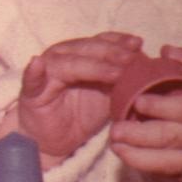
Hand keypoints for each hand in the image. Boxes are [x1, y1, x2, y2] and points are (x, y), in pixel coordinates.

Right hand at [13, 32, 141, 160]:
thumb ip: (123, 79)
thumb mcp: (109, 96)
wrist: (55, 141)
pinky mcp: (31, 92)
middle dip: (112, 53)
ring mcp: (46, 72)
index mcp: (82, 53)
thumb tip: (150, 66)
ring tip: (113, 72)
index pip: (102, 41)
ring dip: (92, 65)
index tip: (139, 44)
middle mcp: (63, 56)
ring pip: (69, 62)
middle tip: (132, 61)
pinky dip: (33, 72)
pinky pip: (31, 80)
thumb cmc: (82, 114)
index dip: (119, 40)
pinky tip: (37, 64)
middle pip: (89, 49)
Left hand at [109, 45, 181, 174]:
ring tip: (115, 145)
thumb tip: (165, 50)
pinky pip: (166, 170)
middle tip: (115, 130)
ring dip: (138, 154)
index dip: (161, 106)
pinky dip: (145, 165)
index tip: (138, 102)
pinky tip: (126, 156)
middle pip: (171, 137)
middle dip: (140, 134)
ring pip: (167, 160)